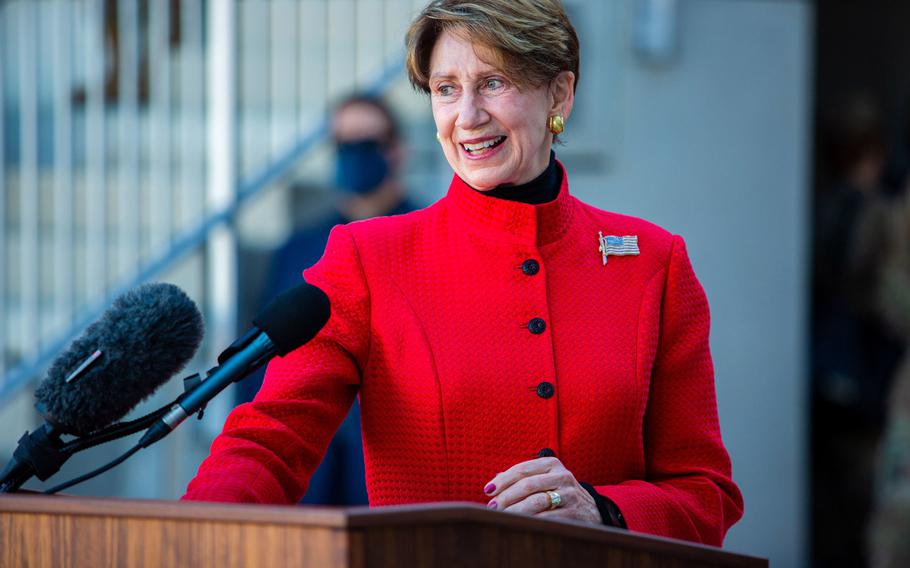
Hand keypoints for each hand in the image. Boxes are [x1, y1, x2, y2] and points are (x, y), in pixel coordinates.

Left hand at [483, 457, 600, 523]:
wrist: (590, 509)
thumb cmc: (558, 492)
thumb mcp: (544, 479)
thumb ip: (522, 477)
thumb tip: (494, 480)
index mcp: (551, 463)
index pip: (522, 469)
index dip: (503, 480)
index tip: (488, 491)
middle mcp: (561, 475)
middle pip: (528, 484)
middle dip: (506, 496)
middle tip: (492, 507)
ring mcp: (569, 493)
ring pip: (536, 501)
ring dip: (516, 510)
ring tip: (502, 516)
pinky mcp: (573, 511)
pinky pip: (547, 517)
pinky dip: (531, 521)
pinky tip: (519, 524)